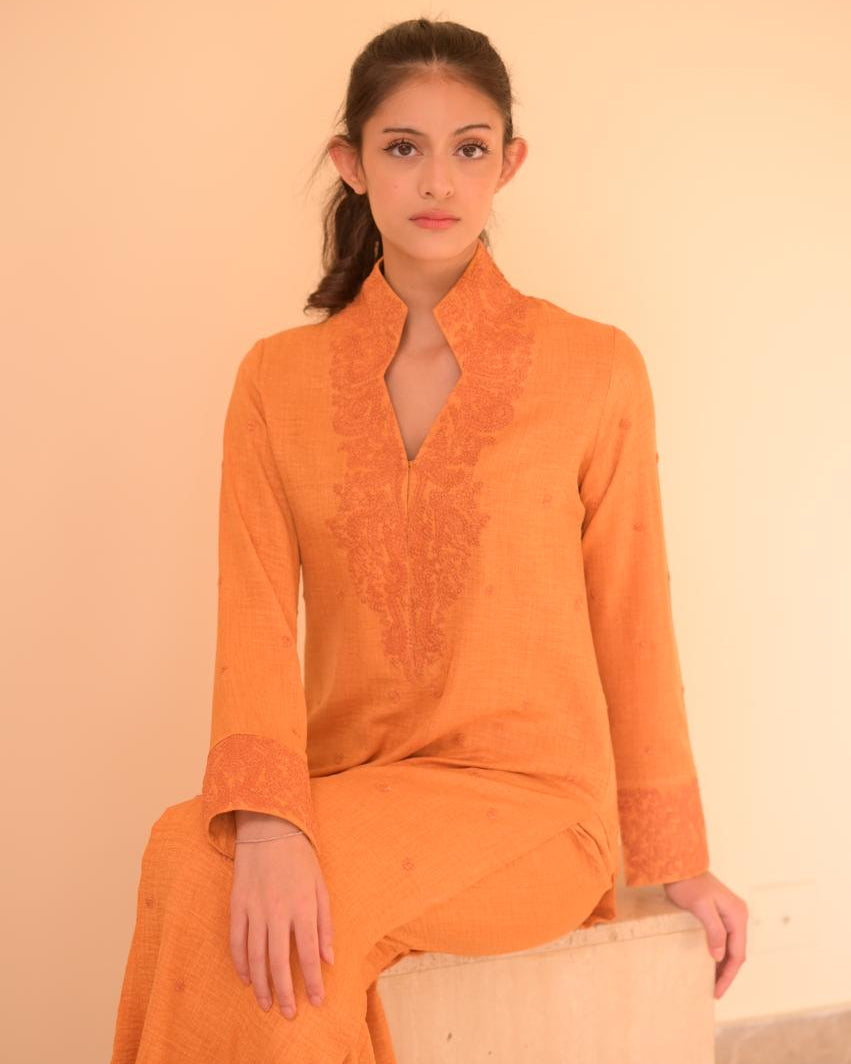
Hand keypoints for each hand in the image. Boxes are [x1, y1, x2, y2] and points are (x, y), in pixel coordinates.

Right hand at [229, 814, 334, 1018]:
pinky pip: (236, 941)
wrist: (269, 828)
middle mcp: (277, 911)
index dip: (312, 981)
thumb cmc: (301, 858)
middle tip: (289, 1013)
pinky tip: (247, 978)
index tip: (316, 1001)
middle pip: (279, 962)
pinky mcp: (237, 904)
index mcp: (303, 906)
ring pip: (255, 957)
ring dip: (261, 985)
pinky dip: (240, 963)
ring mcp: (254, 909)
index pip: (308, 954)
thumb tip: (328, 959)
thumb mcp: (321, 887)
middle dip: (285, 992)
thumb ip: (325, 924)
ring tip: (267, 1004)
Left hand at [663, 870, 747, 998]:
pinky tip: (709, 963)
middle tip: (714, 992)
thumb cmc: (688, 884)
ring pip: (730, 947)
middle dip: (726, 974)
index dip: (728, 975)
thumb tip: (719, 957)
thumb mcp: (701, 907)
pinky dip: (718, 954)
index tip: (717, 992)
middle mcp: (738, 915)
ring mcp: (730, 914)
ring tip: (711, 983)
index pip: (737, 954)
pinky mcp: (719, 914)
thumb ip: (714, 931)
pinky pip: (723, 939)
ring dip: (722, 965)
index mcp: (738, 915)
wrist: (679, 864)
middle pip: (736, 952)